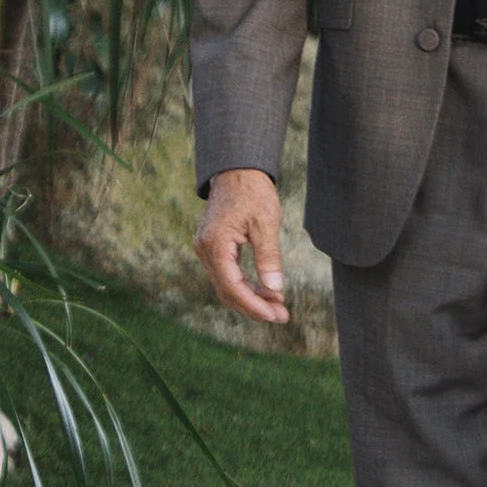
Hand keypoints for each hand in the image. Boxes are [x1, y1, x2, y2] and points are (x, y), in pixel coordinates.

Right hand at [197, 168, 289, 327]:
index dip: (253, 304)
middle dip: (254, 307)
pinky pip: (228, 275)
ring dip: (251, 299)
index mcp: (215, 245)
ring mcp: (207, 250)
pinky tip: (267, 291)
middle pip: (227, 291)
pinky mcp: (214, 248)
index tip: (274, 314)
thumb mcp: (266, 223)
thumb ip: (269, 257)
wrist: (238, 170)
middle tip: (282, 316)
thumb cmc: (253, 192)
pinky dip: (246, 286)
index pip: (231, 286)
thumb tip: (275, 288)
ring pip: (227, 286)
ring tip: (278, 307)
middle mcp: (205, 250)